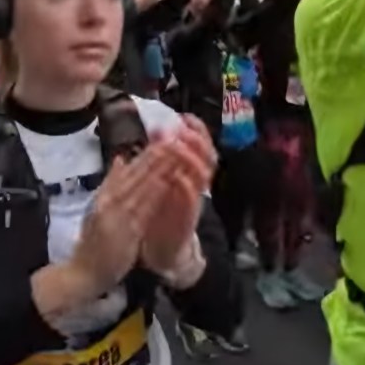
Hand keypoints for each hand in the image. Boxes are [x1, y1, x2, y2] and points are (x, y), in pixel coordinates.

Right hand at [62, 142, 177, 300]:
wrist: (83, 273)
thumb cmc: (92, 243)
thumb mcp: (97, 208)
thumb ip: (110, 184)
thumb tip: (121, 158)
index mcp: (105, 195)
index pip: (129, 169)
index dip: (147, 152)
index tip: (163, 137)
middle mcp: (110, 201)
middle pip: (137, 174)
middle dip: (156, 154)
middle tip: (173, 135)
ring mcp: (118, 215)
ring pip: (143, 186)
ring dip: (159, 168)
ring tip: (174, 151)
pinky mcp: (126, 231)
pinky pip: (145, 208)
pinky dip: (156, 194)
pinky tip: (167, 181)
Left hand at [140, 115, 216, 274]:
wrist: (163, 248)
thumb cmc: (161, 211)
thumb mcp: (161, 181)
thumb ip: (161, 159)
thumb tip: (156, 130)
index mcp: (188, 173)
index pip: (199, 145)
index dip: (195, 130)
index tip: (184, 116)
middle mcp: (196, 184)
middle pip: (207, 155)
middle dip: (197, 139)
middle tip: (183, 128)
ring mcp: (194, 200)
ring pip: (202, 175)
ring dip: (191, 159)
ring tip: (179, 146)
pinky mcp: (188, 218)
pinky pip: (192, 201)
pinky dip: (186, 188)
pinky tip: (178, 178)